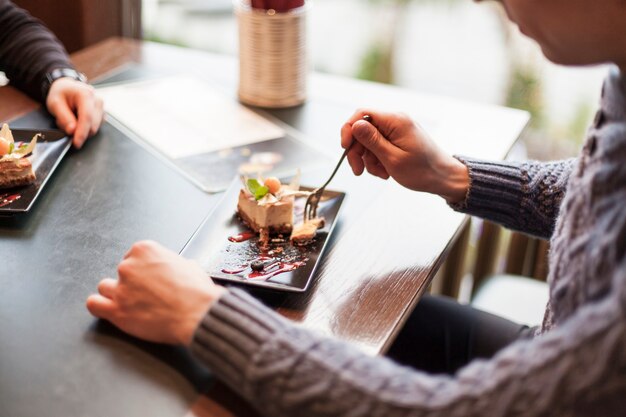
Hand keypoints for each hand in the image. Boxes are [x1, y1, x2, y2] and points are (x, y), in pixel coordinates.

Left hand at [46, 77, 103, 148]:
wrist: (66, 87)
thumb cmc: (60, 94)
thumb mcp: (55, 103)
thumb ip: (64, 117)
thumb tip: (72, 131)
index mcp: (86, 94)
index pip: (87, 117)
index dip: (82, 132)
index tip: (76, 143)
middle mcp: (97, 100)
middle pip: (93, 125)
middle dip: (79, 131)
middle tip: (64, 125)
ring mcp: (102, 107)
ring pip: (95, 128)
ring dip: (81, 130)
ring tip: (70, 120)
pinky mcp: (102, 114)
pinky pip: (95, 127)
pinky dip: (85, 128)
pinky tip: (77, 120)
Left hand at [86, 240, 226, 345]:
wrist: (198, 314)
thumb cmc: (197, 292)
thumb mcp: (189, 265)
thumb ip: (173, 263)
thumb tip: (175, 268)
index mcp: (145, 250)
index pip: (133, 256)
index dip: (143, 269)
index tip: (150, 277)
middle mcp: (129, 266)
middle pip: (120, 271)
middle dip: (132, 282)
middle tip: (147, 293)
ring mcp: (121, 288)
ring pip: (105, 287)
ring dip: (116, 294)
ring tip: (132, 303)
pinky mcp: (116, 310)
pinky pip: (93, 304)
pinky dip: (99, 306)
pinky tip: (110, 309)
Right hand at [340, 109, 469, 203]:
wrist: (443, 178)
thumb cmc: (423, 171)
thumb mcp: (393, 158)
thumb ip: (372, 141)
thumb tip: (355, 125)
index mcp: (395, 120)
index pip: (362, 114)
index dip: (349, 130)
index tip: (345, 148)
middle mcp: (395, 121)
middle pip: (363, 130)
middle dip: (358, 151)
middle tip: (358, 170)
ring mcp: (396, 130)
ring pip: (368, 141)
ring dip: (368, 159)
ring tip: (381, 173)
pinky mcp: (397, 139)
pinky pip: (378, 147)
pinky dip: (377, 160)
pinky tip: (385, 171)